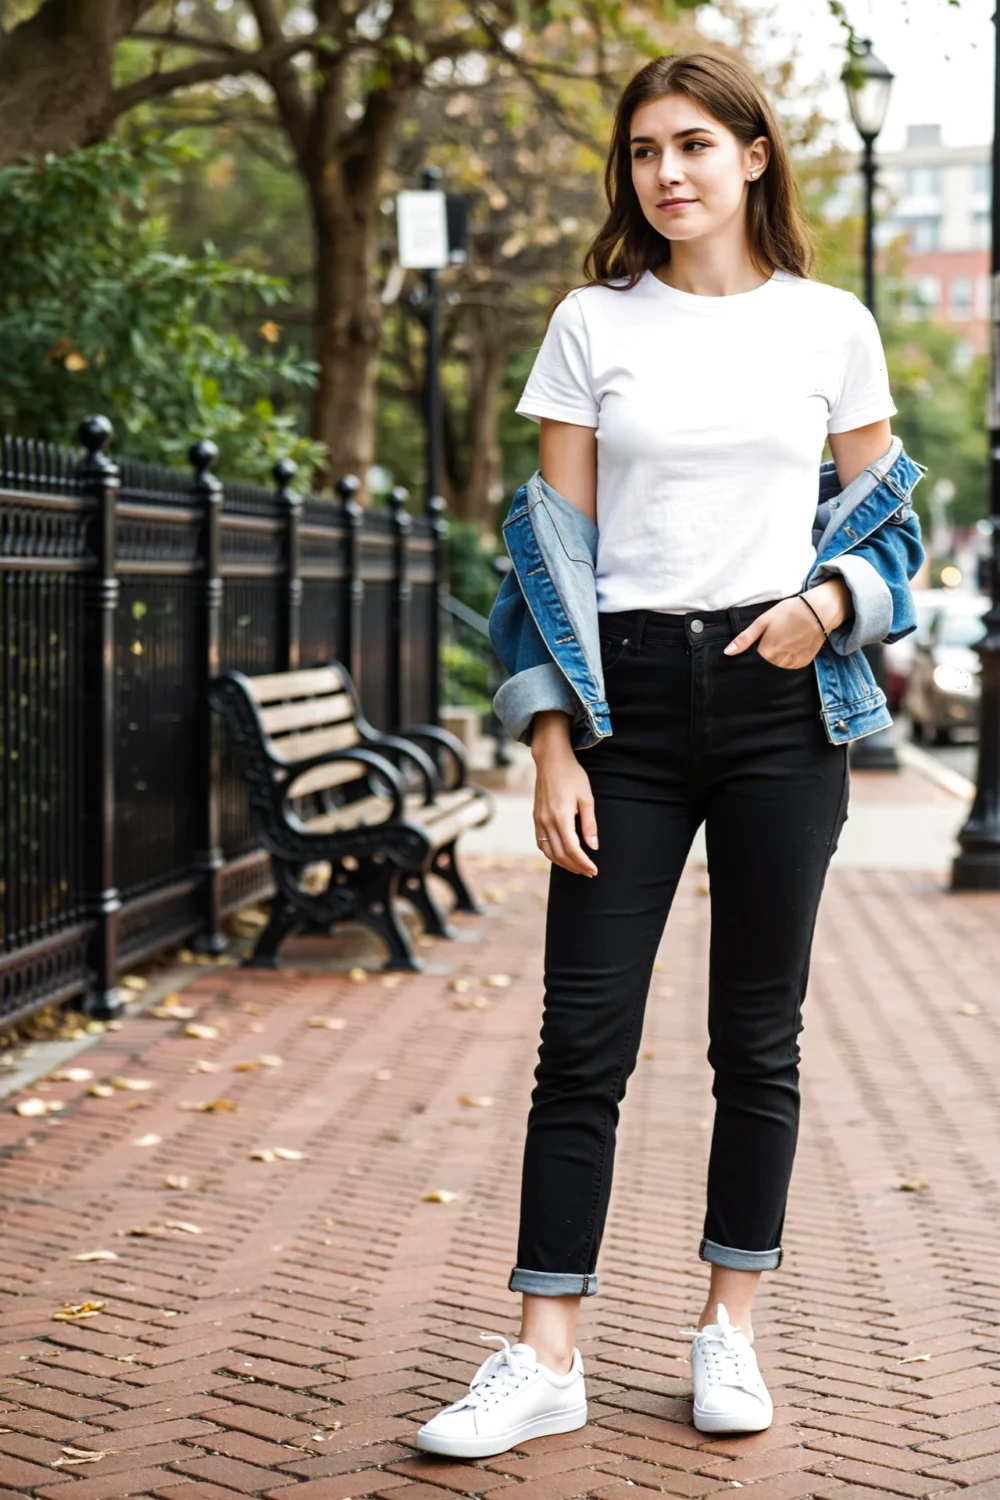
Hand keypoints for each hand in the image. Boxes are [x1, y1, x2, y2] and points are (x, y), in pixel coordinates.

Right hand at [530, 711, 598, 876]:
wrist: (551, 760)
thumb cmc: (572, 776)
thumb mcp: (587, 798)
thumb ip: (590, 824)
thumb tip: (593, 846)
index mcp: (561, 817)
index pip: (572, 849)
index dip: (583, 863)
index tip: (594, 870)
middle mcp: (547, 821)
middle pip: (560, 854)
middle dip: (576, 866)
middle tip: (589, 872)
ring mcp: (539, 820)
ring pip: (548, 852)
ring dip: (563, 864)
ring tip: (577, 868)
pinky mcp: (536, 817)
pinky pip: (541, 843)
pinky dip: (551, 854)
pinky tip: (561, 856)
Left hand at [723, 581, 847, 666]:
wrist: (818, 611)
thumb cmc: (788, 612)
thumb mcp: (763, 621)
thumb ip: (744, 639)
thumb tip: (727, 652)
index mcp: (767, 654)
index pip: (752, 663)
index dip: (751, 655)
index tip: (756, 646)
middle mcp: (780, 663)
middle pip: (764, 667)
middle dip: (763, 659)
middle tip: (770, 642)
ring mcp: (793, 665)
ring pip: (777, 668)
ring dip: (776, 660)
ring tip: (781, 643)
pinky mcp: (804, 664)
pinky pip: (790, 667)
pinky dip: (788, 660)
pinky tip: (790, 646)